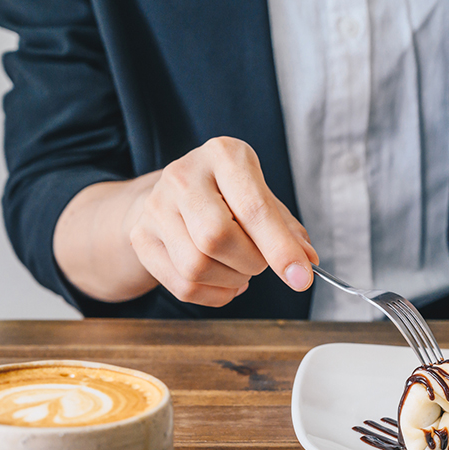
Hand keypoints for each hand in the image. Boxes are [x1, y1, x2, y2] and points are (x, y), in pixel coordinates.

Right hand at [127, 137, 318, 306]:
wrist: (173, 193)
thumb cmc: (228, 194)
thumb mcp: (261, 196)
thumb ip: (286, 228)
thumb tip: (307, 260)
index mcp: (223, 154)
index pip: (254, 208)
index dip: (280, 249)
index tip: (301, 278)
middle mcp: (183, 175)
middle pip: (217, 238)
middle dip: (250, 263)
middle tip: (260, 262)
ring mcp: (156, 206)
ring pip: (196, 266)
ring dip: (231, 280)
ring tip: (240, 268)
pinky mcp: (141, 237)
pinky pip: (182, 285)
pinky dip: (214, 294)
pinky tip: (224, 281)